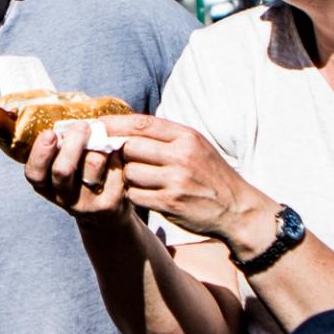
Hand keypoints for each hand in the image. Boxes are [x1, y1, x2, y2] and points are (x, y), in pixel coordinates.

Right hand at [20, 114, 142, 219]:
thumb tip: (70, 119)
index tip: (50, 133)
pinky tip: (117, 153)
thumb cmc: (84, 174)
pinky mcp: (109, 204)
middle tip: (83, 126)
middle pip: (62, 170)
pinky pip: (114, 167)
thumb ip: (62, 145)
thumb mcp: (66, 163)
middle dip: (73, 142)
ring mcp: (86, 204)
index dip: (40, 153)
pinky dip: (117, 153)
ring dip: (99, 145)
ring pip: (92, 163)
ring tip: (103, 140)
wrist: (109, 211)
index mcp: (46, 186)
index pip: (34, 173)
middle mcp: (63, 198)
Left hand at [98, 113, 273, 251]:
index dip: (114, 124)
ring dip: (127, 177)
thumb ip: (166, 137)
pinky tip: (145, 194)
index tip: (97, 126)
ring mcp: (176, 180)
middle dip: (120, 153)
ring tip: (140, 180)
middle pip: (130, 147)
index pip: (141, 123)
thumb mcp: (196, 147)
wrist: (236, 209)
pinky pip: (135, 195)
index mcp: (186, 136)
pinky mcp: (170, 203)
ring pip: (129, 172)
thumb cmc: (211, 175)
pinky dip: (134, 195)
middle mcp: (181, 155)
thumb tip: (126, 128)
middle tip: (119, 160)